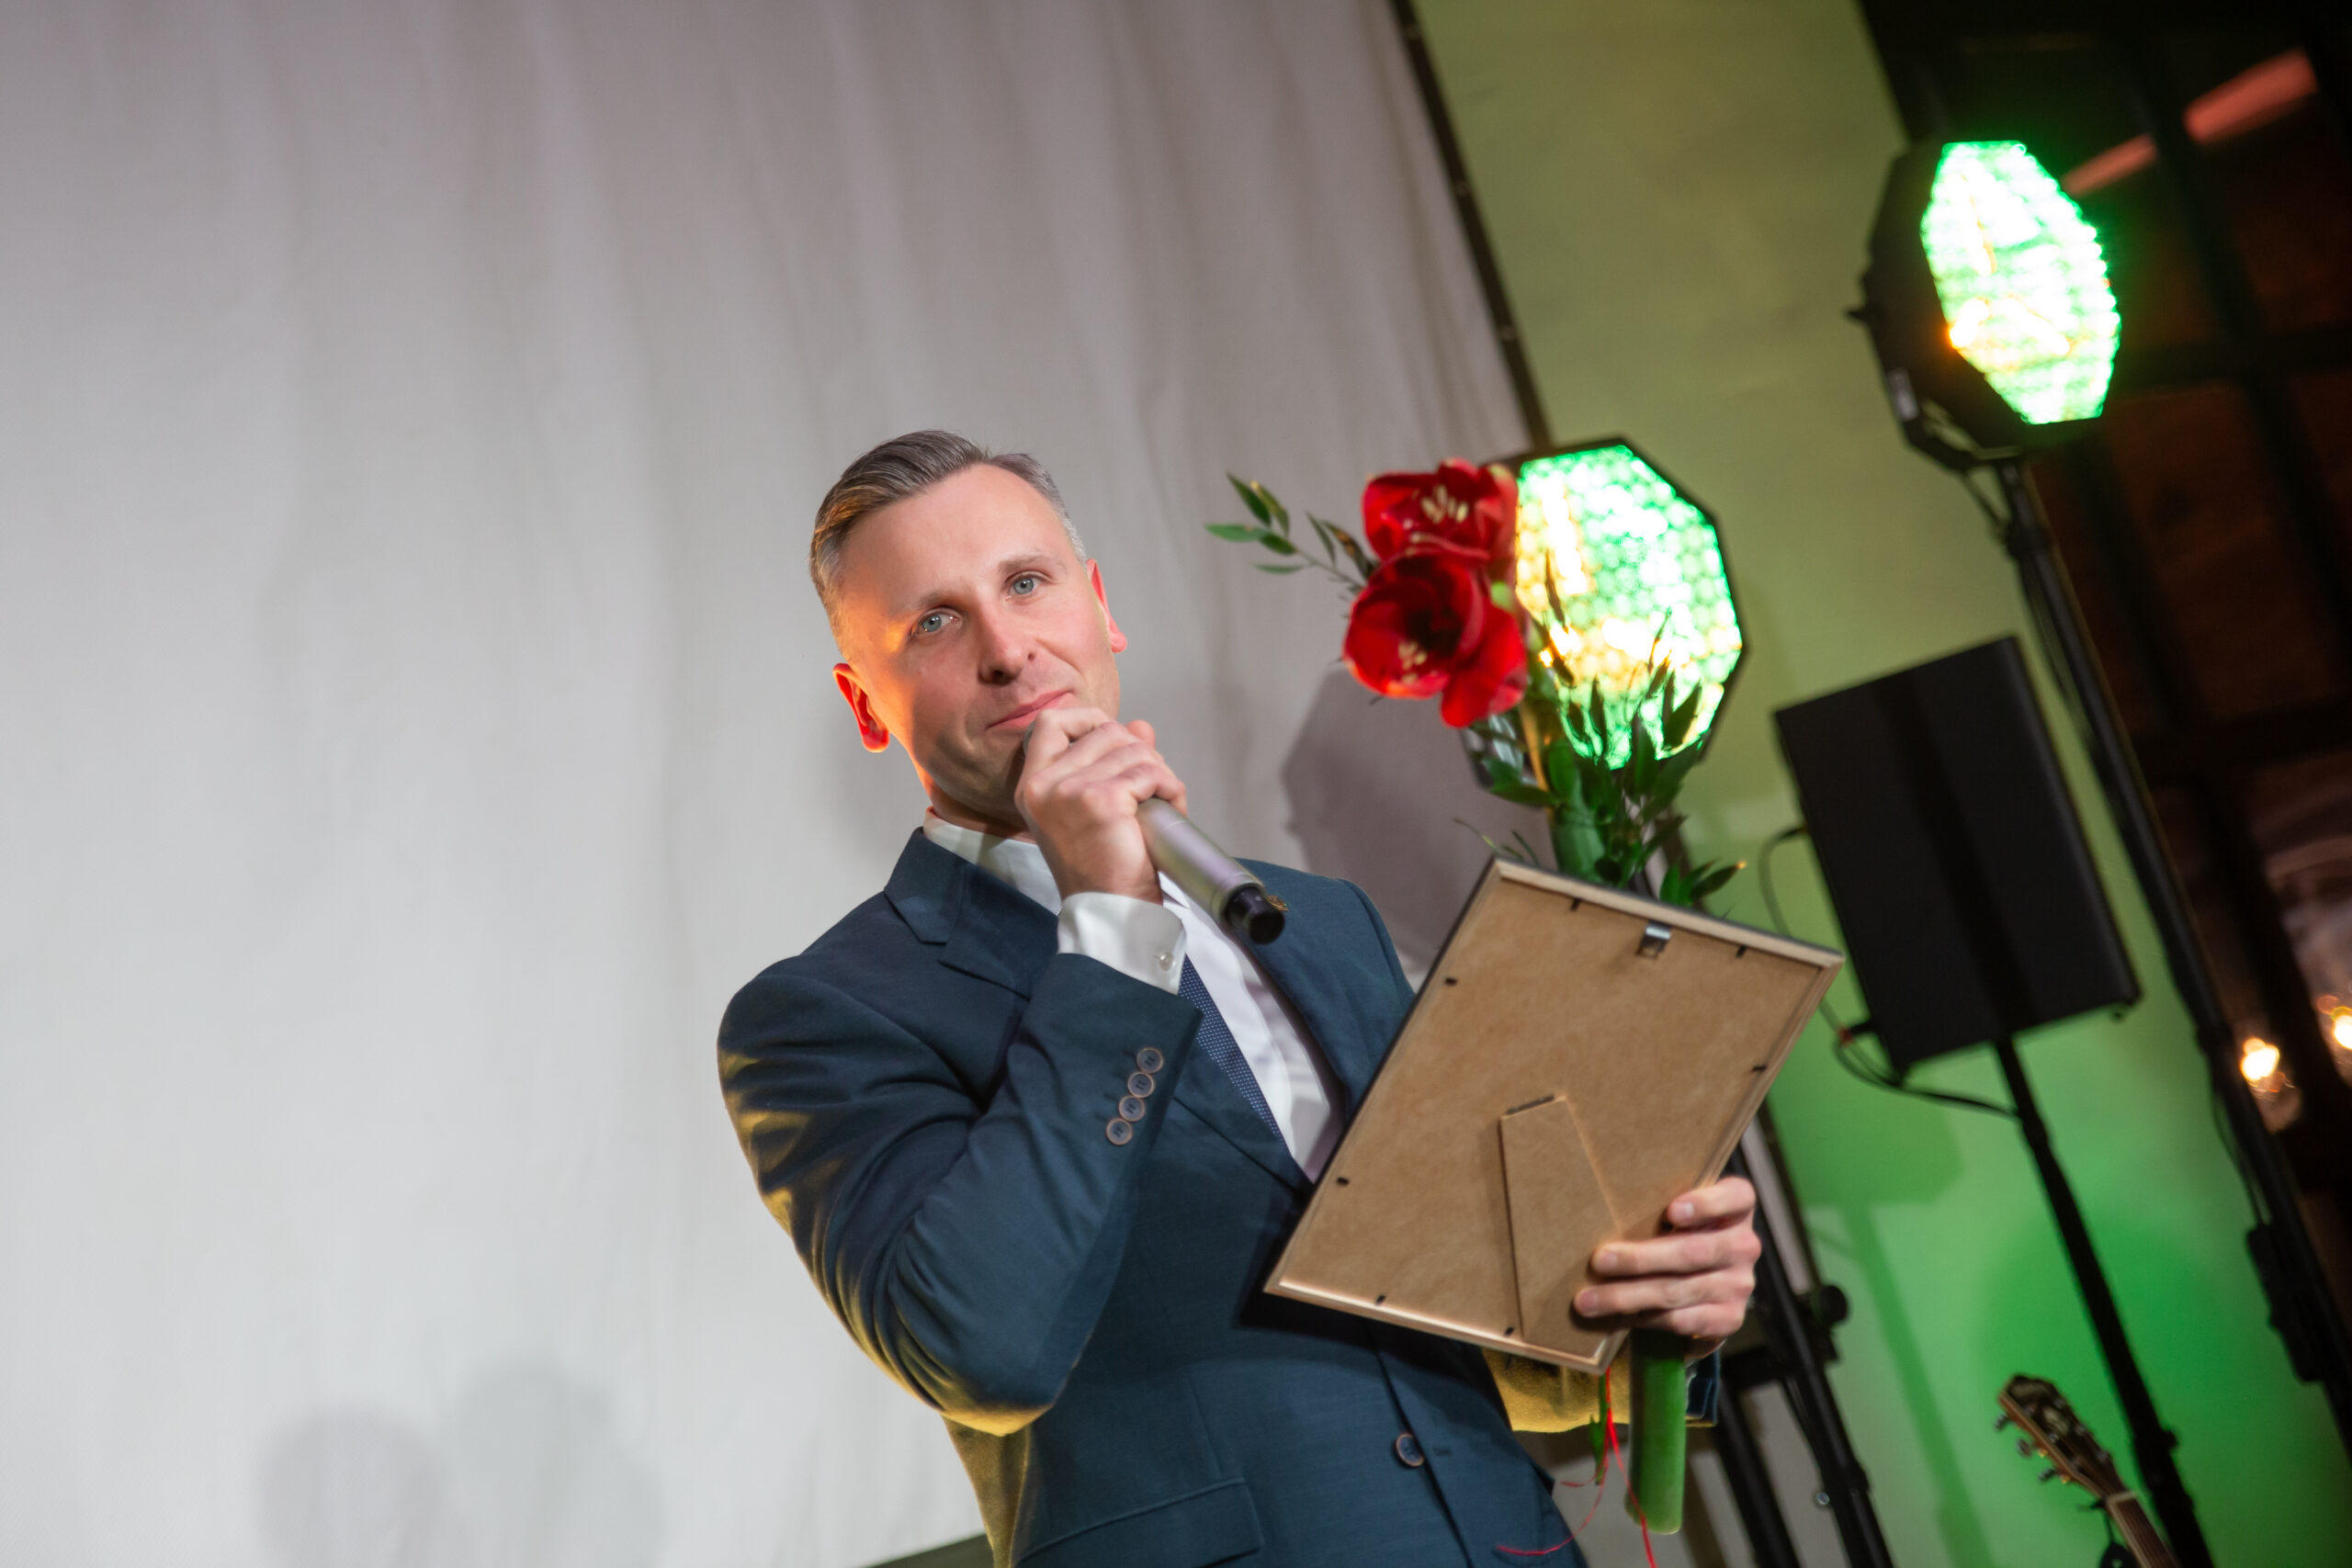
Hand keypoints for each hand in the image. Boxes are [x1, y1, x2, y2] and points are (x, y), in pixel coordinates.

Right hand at [1014, 707, 1187, 902]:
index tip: (1115, 738)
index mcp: (1031, 785)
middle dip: (1139, 751)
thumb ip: (1111, 762)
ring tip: (1162, 801)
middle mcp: (1043, 784)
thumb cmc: (1101, 867)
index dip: (1088, 719)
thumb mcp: (1093, 809)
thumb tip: (1140, 726)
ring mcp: (1070, 791)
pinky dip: (1170, 787)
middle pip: (1105, 731)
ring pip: (1133, 749)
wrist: (1110, 910)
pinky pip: (1149, 772)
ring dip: (1159, 772)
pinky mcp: (1102, 800)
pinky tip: (1170, 807)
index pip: (1051, 722)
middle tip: (1151, 785)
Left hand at [1574, 1177, 1759, 1349]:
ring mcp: (1740, 1284)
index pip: (1736, 1197)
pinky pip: (1682, 1320)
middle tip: (1599, 1260)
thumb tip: (1600, 1218)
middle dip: (1640, 1259)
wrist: (1703, 1282)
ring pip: (1678, 1290)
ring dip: (1628, 1296)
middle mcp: (1744, 1245)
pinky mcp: (1730, 1318)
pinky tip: (1618, 1315)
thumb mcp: (1676, 1214)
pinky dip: (1645, 1318)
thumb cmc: (1676, 1232)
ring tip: (1589, 1299)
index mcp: (1737, 1208)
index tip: (1671, 1211)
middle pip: (1692, 1252)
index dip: (1706, 1204)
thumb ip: (1657, 1209)